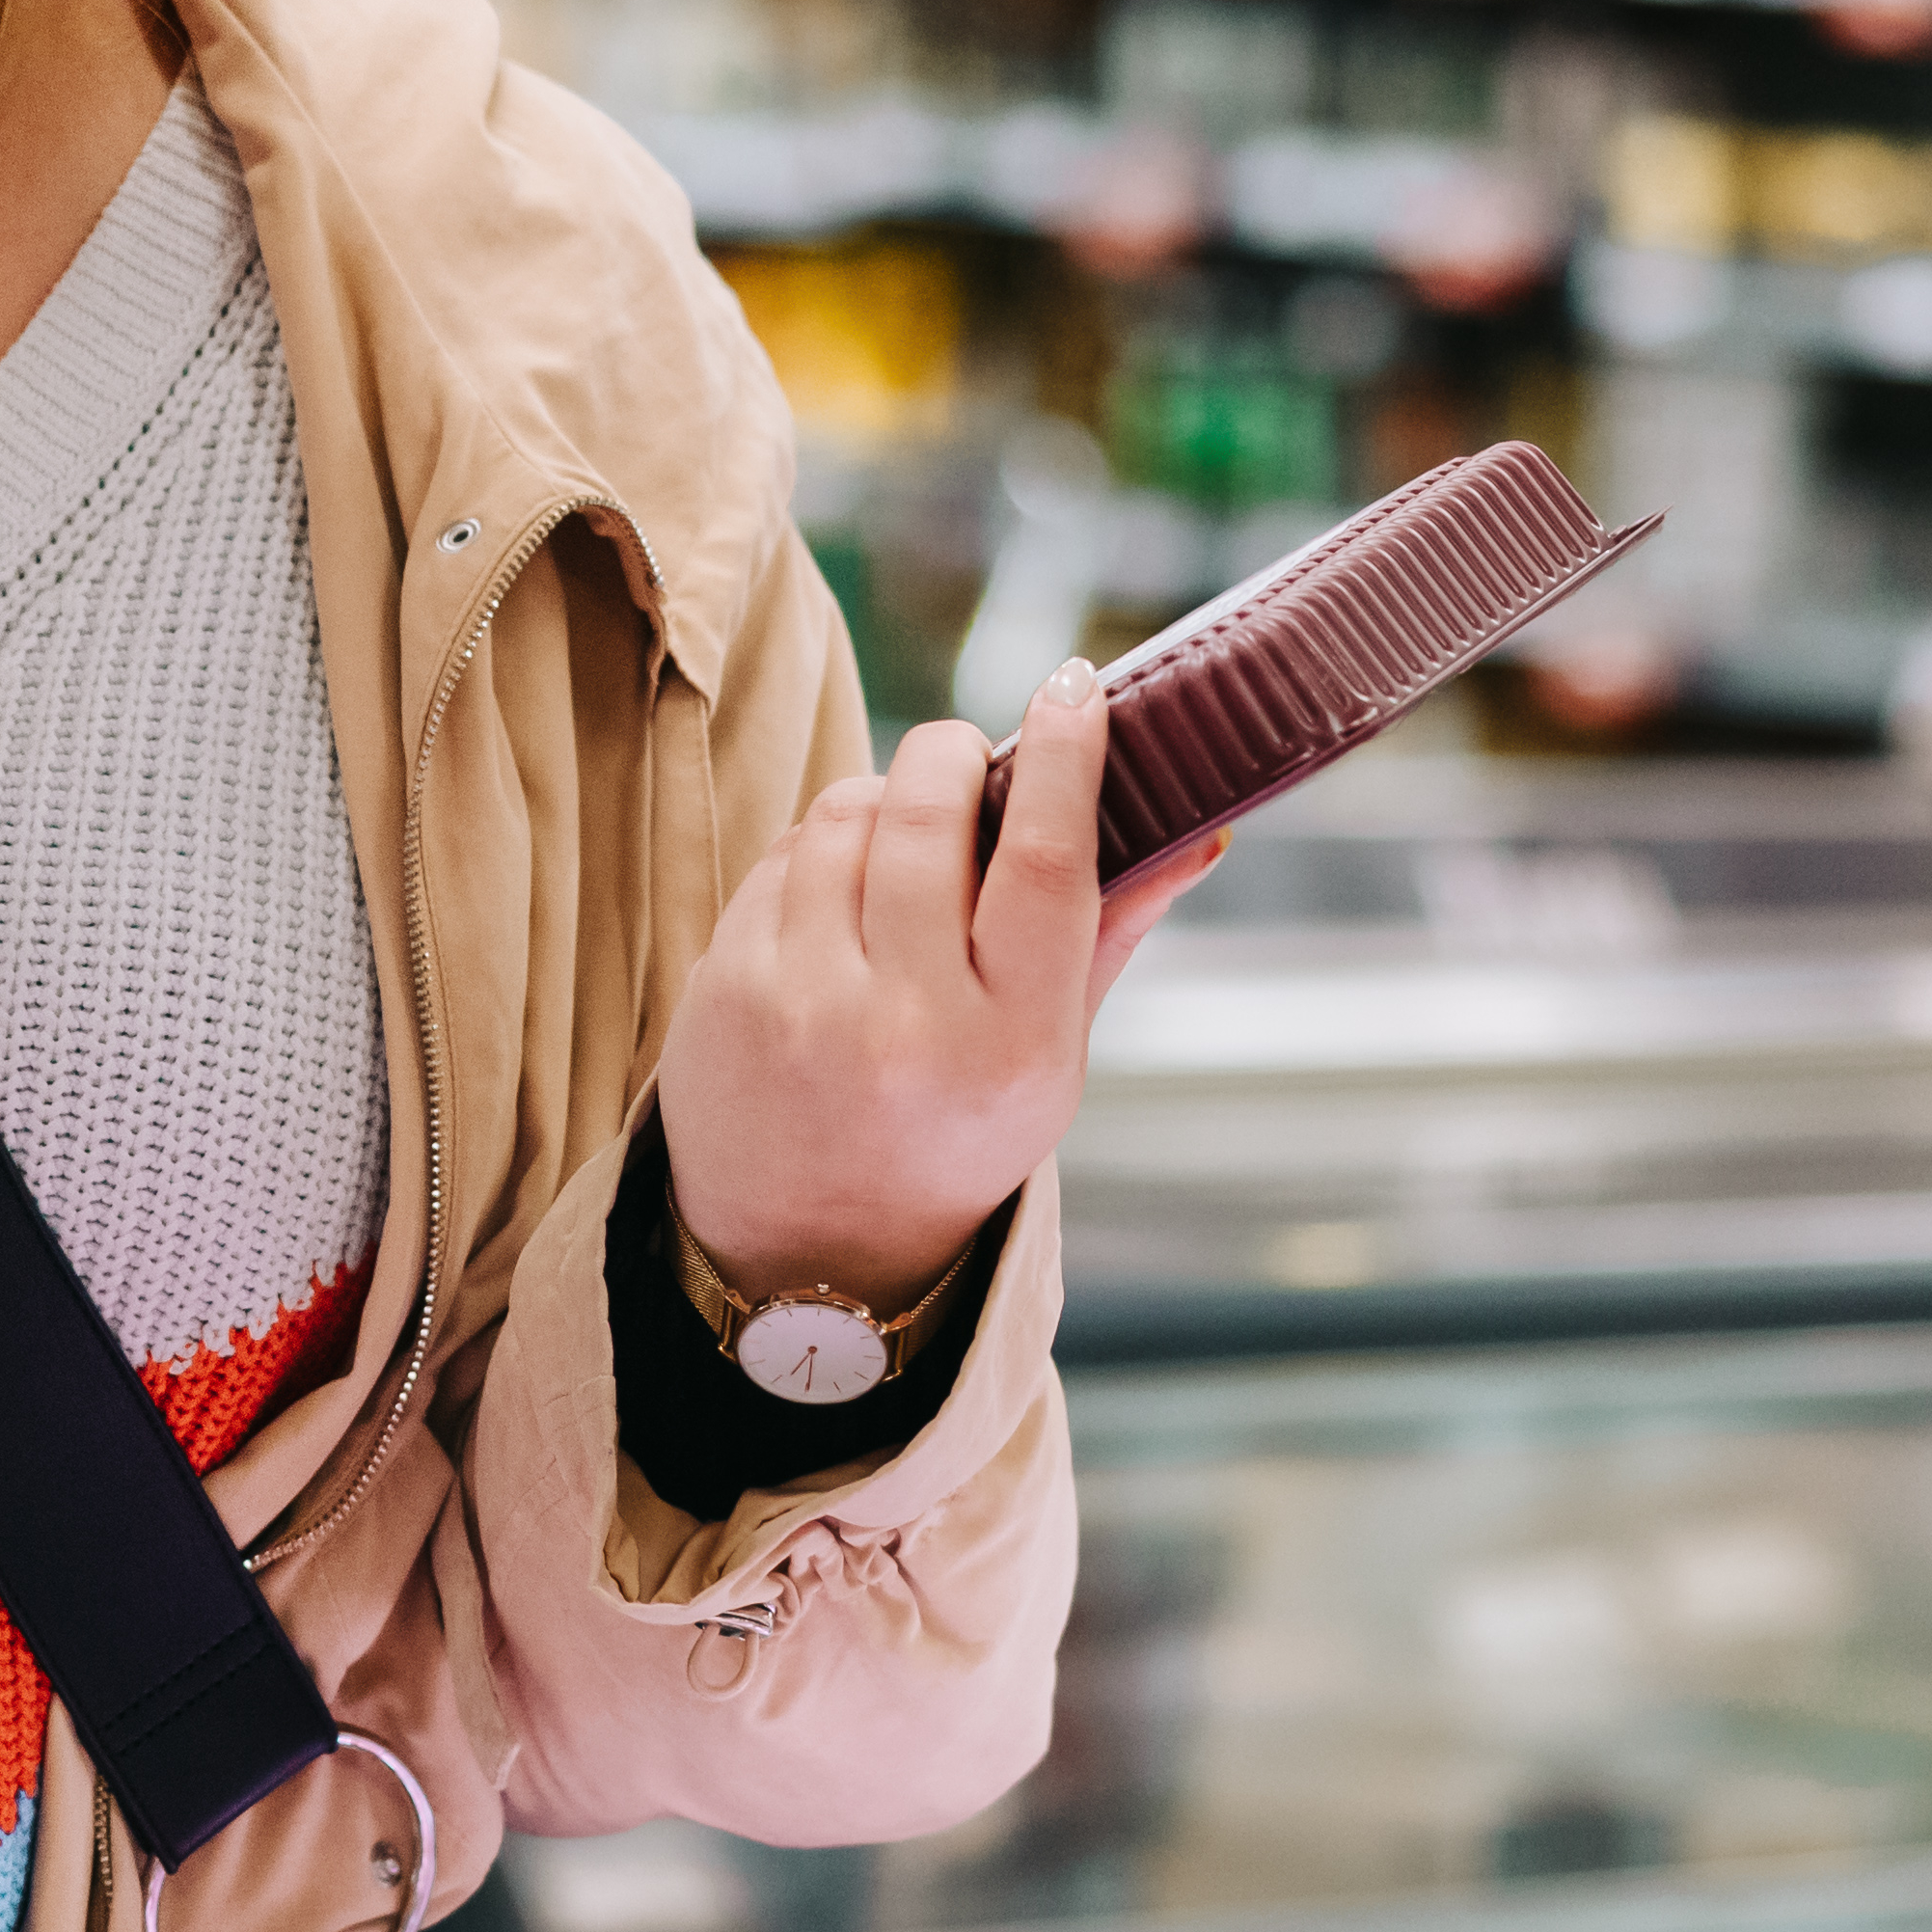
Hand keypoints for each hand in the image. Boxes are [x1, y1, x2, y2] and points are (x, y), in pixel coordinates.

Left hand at [650, 660, 1220, 1297]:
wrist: (808, 1245)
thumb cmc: (950, 1131)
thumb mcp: (1049, 1058)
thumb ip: (1110, 934)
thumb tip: (1203, 829)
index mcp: (1010, 1047)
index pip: (1046, 863)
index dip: (1064, 759)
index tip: (1075, 686)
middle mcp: (904, 1024)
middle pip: (932, 813)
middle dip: (955, 755)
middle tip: (970, 757)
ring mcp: (802, 1001)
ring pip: (849, 815)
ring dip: (884, 800)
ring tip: (904, 847)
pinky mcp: (727, 983)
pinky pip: (784, 852)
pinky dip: (820, 848)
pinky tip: (841, 900)